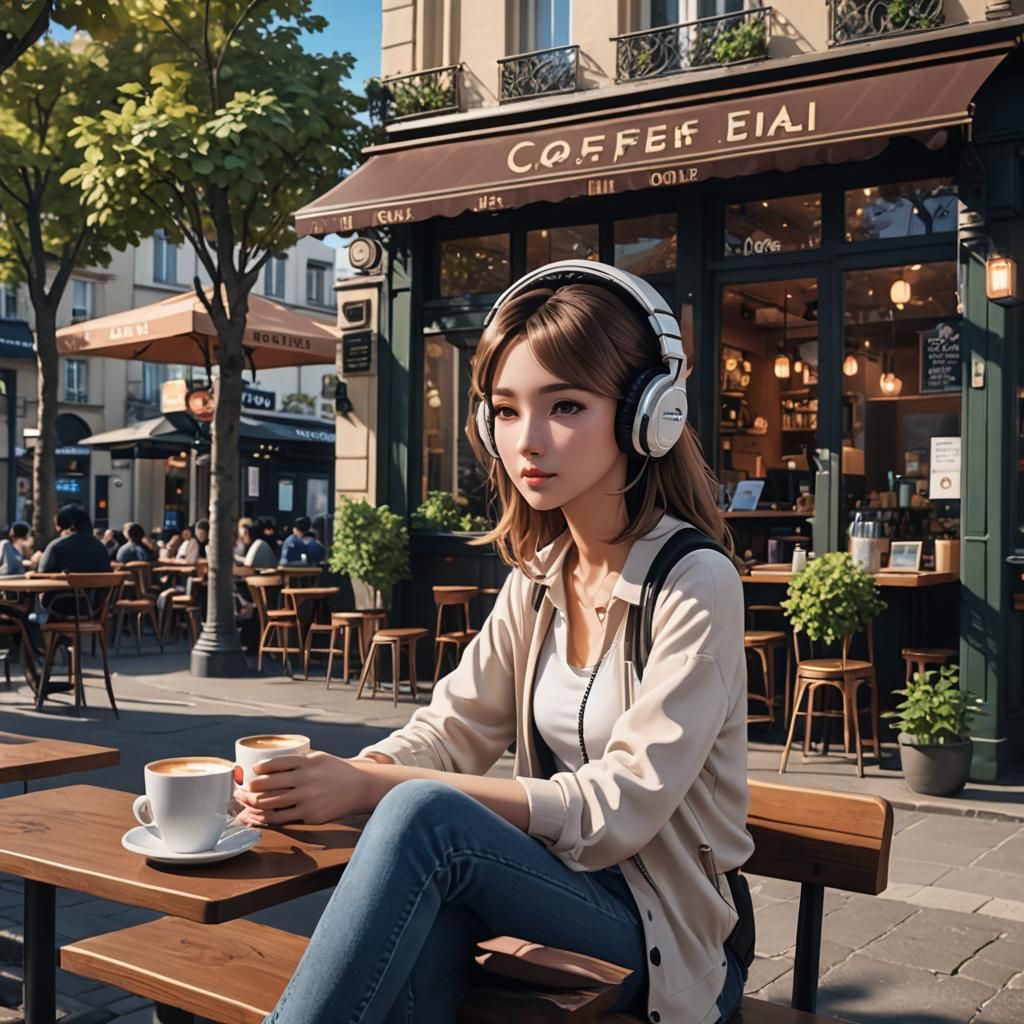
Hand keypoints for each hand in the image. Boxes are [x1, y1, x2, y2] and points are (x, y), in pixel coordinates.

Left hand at [232, 750, 370, 826]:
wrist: (361, 788)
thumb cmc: (337, 771)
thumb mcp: (319, 758)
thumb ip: (298, 760)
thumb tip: (269, 765)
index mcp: (308, 762)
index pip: (276, 763)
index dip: (260, 768)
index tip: (252, 771)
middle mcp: (306, 779)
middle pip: (269, 785)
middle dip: (249, 788)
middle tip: (241, 790)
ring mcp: (308, 799)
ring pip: (272, 803)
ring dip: (253, 804)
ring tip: (245, 803)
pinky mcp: (310, 815)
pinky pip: (282, 818)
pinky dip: (267, 817)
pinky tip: (260, 815)